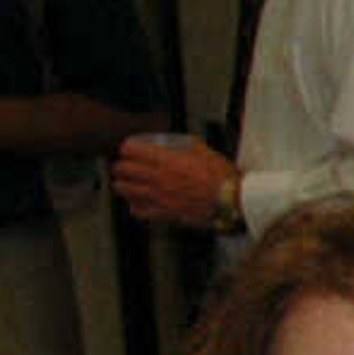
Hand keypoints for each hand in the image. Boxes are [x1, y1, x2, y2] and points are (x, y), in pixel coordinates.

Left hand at [111, 134, 237, 226]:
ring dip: (123, 185)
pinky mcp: (165, 213)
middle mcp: (156, 177)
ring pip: (125, 190)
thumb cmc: (221, 177)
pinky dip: (135, 207)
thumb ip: (187, 144)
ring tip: (125, 184)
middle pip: (122, 169)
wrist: (231, 200)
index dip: (128, 147)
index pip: (129, 149)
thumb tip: (183, 141)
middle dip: (121, 166)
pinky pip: (139, 211)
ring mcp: (158, 196)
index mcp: (164, 159)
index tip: (130, 149)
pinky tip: (138, 204)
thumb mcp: (204, 151)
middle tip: (125, 166)